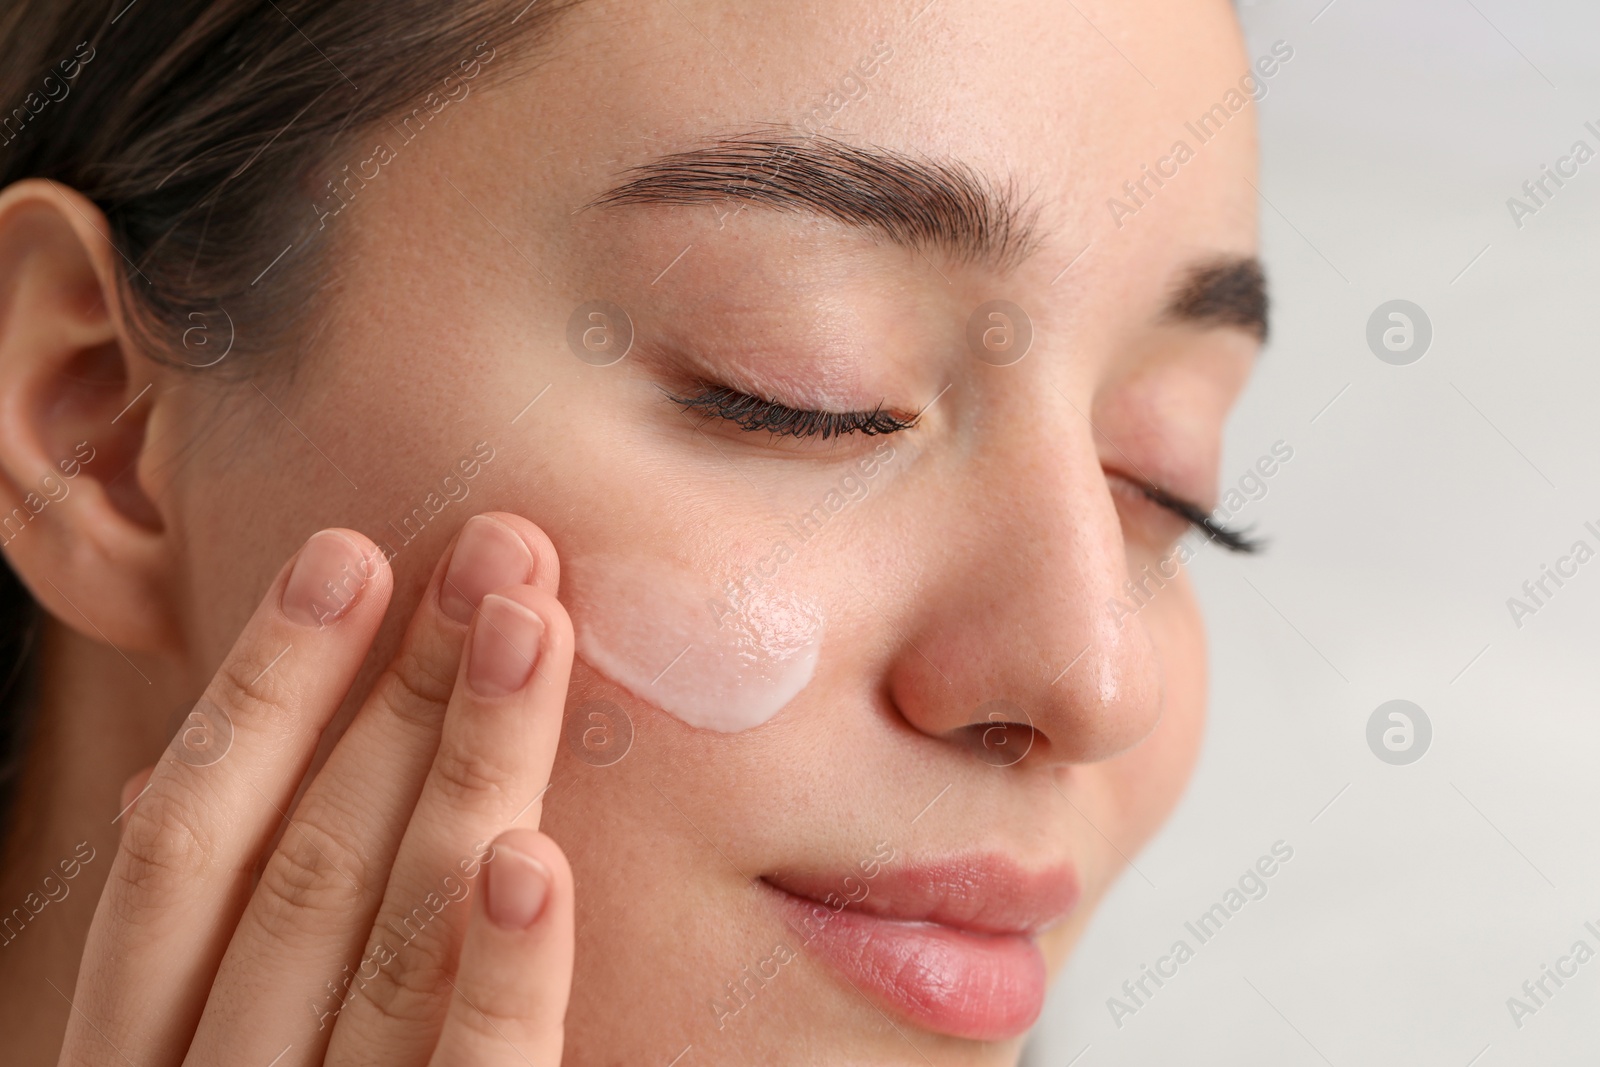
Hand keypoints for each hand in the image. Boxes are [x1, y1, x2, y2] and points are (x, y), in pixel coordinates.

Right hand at [59, 513, 575, 1065]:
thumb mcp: (191, 1048)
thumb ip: (197, 945)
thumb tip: (158, 777)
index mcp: (135, 1048)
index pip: (182, 847)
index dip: (263, 687)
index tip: (350, 553)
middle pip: (304, 870)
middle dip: (399, 693)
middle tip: (496, 550)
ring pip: (396, 943)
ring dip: (470, 768)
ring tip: (530, 625)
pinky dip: (504, 970)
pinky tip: (535, 858)